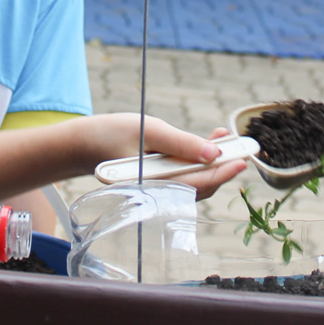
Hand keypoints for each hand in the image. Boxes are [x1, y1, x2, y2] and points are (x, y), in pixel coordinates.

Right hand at [87, 116, 245, 200]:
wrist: (81, 144)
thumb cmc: (110, 134)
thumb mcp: (149, 131)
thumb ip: (182, 144)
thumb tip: (214, 154)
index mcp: (154, 186)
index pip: (197, 184)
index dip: (223, 173)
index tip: (242, 161)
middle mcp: (158, 193)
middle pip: (200, 186)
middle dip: (222, 167)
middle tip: (241, 146)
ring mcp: (158, 189)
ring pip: (194, 181)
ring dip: (212, 163)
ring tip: (224, 138)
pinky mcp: (157, 182)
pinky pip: (183, 176)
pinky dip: (197, 162)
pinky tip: (207, 143)